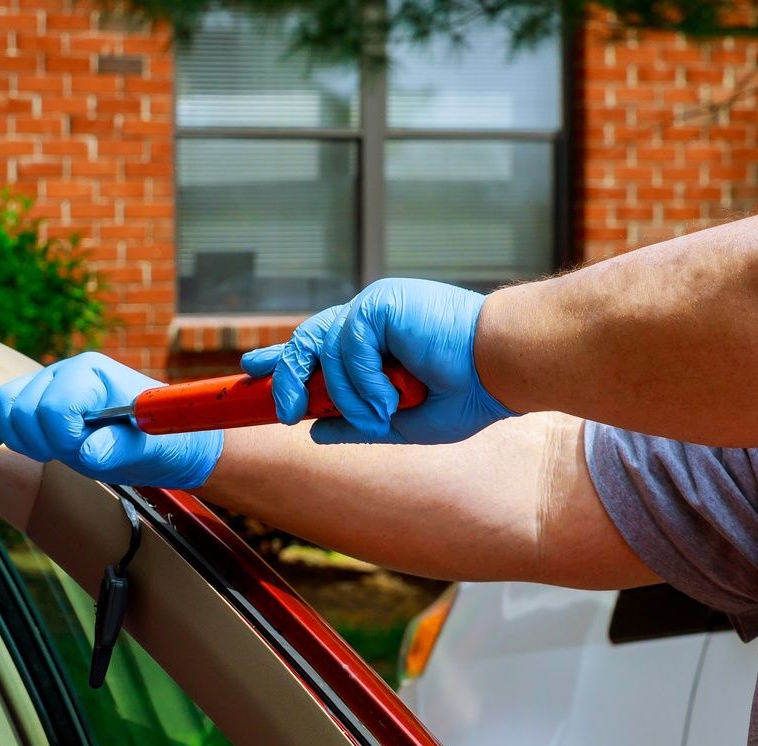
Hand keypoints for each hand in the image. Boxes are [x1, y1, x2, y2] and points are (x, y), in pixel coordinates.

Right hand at [0, 352, 223, 488]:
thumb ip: (119, 448)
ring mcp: (48, 383)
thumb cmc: (157, 440)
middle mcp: (66, 370)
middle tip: (73, 452)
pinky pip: (0, 406)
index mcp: (92, 373)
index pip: (53, 406)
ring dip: (21, 438)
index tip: (88, 448)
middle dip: (43, 441)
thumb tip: (89, 452)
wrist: (160, 440)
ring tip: (53, 451)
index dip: (64, 438)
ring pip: (5, 405)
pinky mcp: (37, 400)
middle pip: (23, 407)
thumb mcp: (148, 448)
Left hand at [240, 278, 515, 444]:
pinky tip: (393, 393)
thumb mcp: (400, 421)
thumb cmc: (468, 392)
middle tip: (286, 411)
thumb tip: (312, 430)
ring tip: (384, 412)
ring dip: (349, 394)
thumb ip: (355, 424)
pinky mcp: (381, 303)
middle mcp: (372, 321)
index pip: (317, 345)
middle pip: (308, 341)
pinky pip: (348, 346)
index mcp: (377, 342)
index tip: (254, 369)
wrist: (503, 368)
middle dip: (289, 376)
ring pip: (326, 352)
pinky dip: (364, 379)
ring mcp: (375, 308)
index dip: (284, 357)